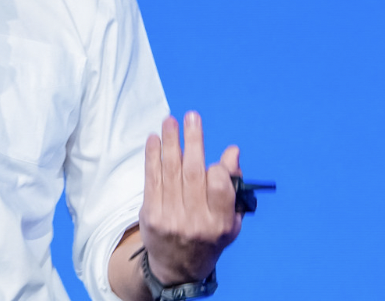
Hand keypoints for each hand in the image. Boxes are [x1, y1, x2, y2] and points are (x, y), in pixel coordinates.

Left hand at [139, 112, 241, 285]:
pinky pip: (152, 179)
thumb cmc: (208, 237)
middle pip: (193, 173)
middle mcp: (196, 221)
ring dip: (171, 142)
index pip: (220, 188)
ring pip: (171, 171)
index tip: (214, 158)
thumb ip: (233, 187)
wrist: (176, 269)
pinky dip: (153, 156)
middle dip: (193, 141)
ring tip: (170, 120)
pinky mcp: (151, 215)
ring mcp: (171, 218)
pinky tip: (155, 139)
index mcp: (220, 224)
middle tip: (192, 116)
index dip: (218, 168)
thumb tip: (232, 152)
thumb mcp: (230, 220)